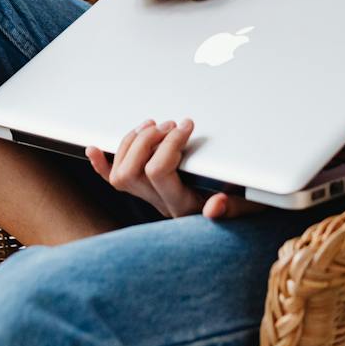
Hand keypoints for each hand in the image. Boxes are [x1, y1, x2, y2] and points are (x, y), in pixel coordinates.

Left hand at [85, 117, 268, 220]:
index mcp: (184, 204)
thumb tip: (215, 206)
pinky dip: (102, 165)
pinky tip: (95, 150)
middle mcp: (163, 204)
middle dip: (147, 140)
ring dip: (130, 144)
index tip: (187, 125)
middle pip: (132, 171)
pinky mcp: (148, 193)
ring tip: (152, 126)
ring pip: (120, 175)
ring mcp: (152, 199)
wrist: (238, 221)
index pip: (159, 171)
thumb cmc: (246, 206)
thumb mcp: (250, 206)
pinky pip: (115, 182)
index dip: (169, 143)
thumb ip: (234, 207)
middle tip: (169, 124)